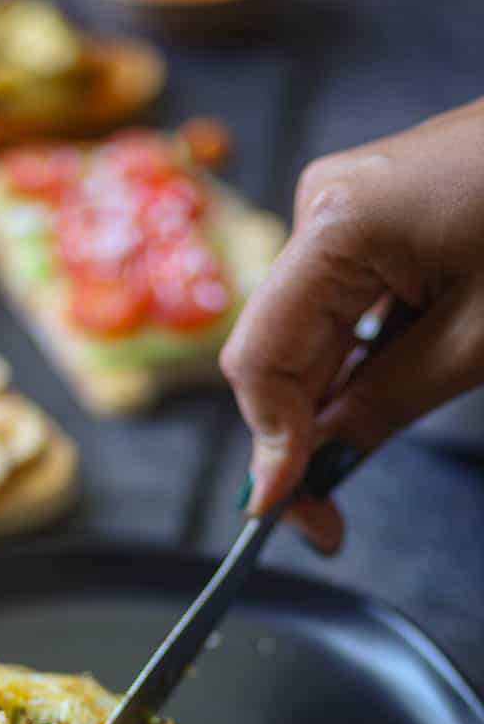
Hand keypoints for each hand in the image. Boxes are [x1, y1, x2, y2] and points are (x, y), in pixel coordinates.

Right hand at [221, 98, 483, 552]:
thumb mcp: (478, 339)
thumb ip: (382, 406)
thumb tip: (312, 471)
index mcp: (335, 225)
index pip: (260, 358)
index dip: (268, 445)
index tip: (287, 514)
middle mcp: (320, 206)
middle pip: (279, 350)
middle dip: (301, 435)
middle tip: (328, 519)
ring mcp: (344, 204)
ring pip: (311, 333)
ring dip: (335, 398)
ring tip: (371, 443)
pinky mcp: (370, 212)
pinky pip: (342, 304)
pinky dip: (360, 357)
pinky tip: (394, 381)